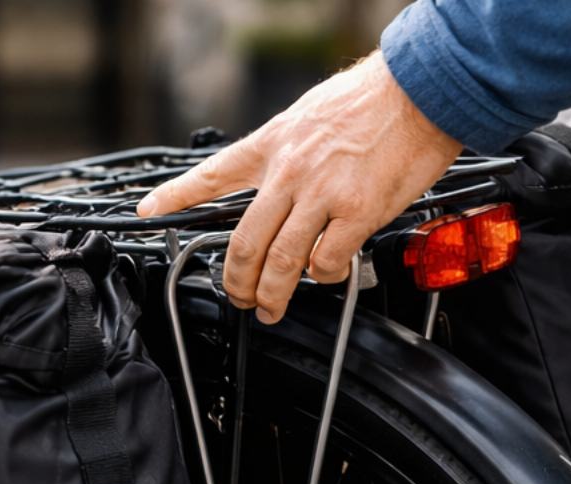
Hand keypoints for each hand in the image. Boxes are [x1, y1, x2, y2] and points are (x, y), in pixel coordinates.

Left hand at [136, 52, 462, 323]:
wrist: (421, 87)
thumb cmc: (374, 98)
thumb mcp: (309, 114)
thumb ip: (288, 152)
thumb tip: (279, 185)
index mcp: (273, 145)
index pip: (212, 173)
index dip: (175, 196)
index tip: (149, 212)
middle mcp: (288, 172)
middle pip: (244, 243)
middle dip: (236, 282)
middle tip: (239, 300)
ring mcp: (321, 194)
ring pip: (279, 262)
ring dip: (271, 295)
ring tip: (270, 309)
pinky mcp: (356, 211)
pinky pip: (325, 262)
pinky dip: (320, 278)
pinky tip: (324, 276)